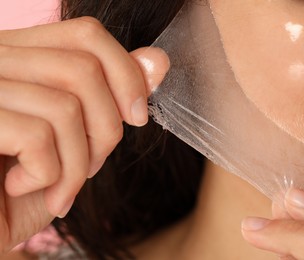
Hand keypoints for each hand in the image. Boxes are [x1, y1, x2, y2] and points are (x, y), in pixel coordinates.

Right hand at [0, 17, 168, 252]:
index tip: (137, 115)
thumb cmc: (28, 182)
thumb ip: (112, 95)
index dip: (125, 74)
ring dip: (78, 164)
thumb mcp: (78, 137)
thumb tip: (157, 60)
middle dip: (105, 131)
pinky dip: (49, 176)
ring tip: (60, 186)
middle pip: (84, 70)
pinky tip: (20, 187)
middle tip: (92, 166)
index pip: (86, 35)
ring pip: (66, 107)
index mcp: (22, 56)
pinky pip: (37, 136)